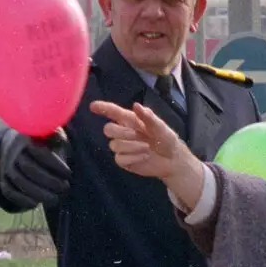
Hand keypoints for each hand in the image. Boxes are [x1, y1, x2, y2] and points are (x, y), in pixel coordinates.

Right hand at [0, 129, 70, 207]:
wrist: (18, 149)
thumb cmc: (44, 145)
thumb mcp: (52, 137)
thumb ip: (57, 139)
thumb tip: (59, 141)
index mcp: (27, 138)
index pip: (40, 152)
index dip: (55, 165)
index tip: (69, 173)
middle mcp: (13, 152)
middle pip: (29, 168)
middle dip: (49, 181)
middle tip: (65, 188)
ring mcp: (6, 166)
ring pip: (19, 181)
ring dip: (39, 193)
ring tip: (55, 199)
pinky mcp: (3, 180)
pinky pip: (9, 191)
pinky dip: (22, 200)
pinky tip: (36, 203)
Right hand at [91, 99, 205, 210]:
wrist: (172, 159)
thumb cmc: (166, 139)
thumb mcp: (160, 127)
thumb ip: (148, 117)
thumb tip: (136, 106)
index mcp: (130, 120)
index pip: (113, 112)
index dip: (102, 108)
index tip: (93, 106)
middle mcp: (123, 132)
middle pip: (108, 129)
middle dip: (122, 133)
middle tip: (139, 136)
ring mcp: (122, 147)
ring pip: (114, 145)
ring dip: (132, 147)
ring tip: (147, 148)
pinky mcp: (124, 160)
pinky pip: (119, 158)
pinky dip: (133, 158)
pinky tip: (144, 156)